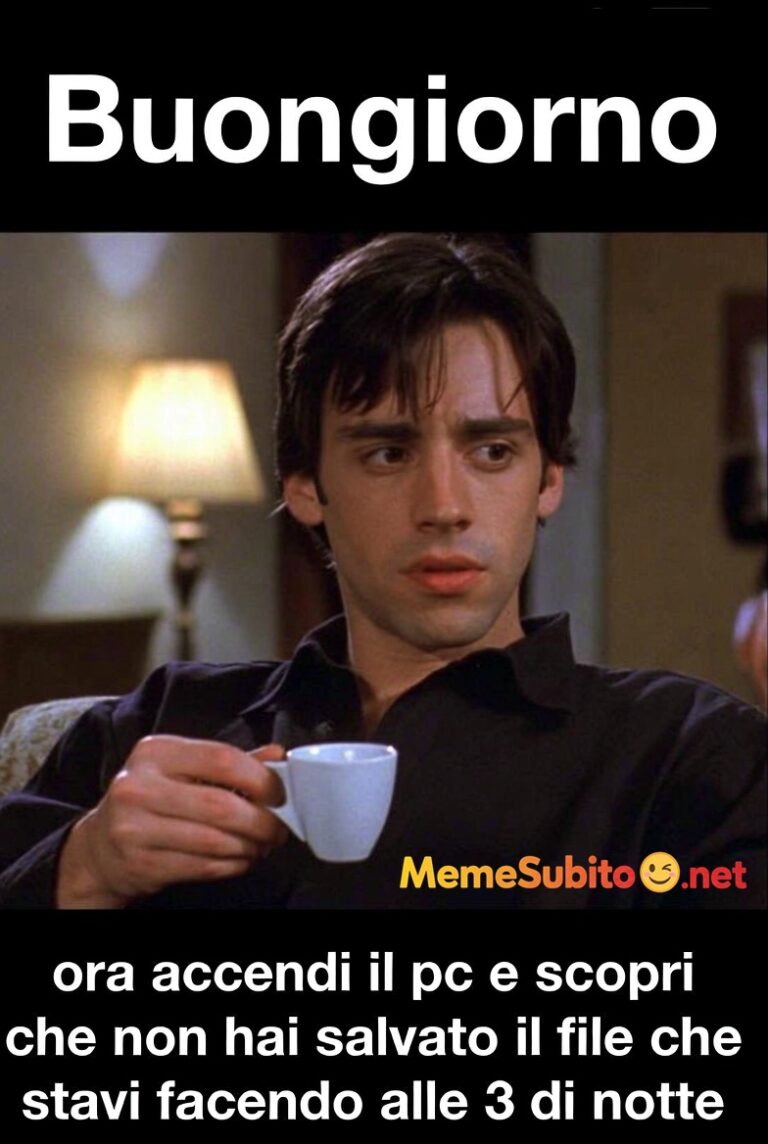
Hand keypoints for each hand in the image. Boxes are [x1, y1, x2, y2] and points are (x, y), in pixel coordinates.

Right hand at [56, 737, 288, 907]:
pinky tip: (240, 859)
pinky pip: (204, 867)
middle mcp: (139, 787)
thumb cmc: (150, 800)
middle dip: (261, 820)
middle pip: (221, 805)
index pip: (221, 758)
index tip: (278, 793)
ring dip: (249, 846)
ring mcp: (135, 828)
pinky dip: (232, 865)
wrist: (100, 847)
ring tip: (261, 844)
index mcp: (155, 752)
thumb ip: (228, 762)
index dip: (260, 778)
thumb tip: (276, 755)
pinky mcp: (141, 864)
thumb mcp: (181, 769)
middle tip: (277, 828)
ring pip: (215, 841)